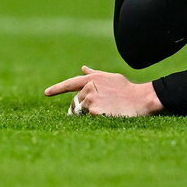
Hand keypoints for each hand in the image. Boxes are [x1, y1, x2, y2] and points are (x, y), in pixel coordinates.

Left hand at [44, 66, 163, 116]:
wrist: (140, 99)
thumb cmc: (127, 89)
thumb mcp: (110, 78)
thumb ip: (94, 74)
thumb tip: (83, 69)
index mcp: (91, 79)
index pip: (69, 84)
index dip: (56, 89)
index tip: (46, 93)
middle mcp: (88, 88)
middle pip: (77, 101)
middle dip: (84, 106)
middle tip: (101, 106)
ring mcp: (90, 100)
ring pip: (82, 111)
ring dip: (90, 112)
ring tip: (106, 109)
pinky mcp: (94, 111)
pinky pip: (89, 118)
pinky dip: (95, 117)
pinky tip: (108, 113)